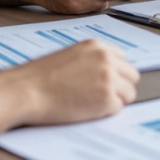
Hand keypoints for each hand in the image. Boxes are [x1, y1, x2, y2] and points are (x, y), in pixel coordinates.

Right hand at [0, 38, 139, 149]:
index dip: (115, 74)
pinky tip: (88, 111)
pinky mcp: (107, 99)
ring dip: (115, 101)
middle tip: (102, 97)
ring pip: (129, 94)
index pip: (123, 60)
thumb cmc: (40, 76)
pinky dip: (106, 113)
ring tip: (92, 105)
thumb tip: (105, 72)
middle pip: (132, 76)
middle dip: (120, 87)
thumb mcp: (71, 56)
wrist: (27, 90)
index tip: (107, 83)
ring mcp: (109, 78)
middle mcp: (107, 59)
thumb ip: (91, 60)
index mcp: (98, 46)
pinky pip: (118, 109)